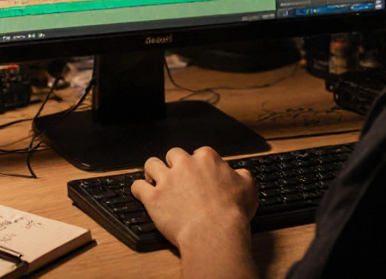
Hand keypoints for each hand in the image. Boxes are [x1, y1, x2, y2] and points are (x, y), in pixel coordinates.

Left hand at [130, 147, 257, 250]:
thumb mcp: (248, 188)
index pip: (199, 153)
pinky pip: (137, 187)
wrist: (214, 232)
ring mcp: (167, 180)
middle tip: (177, 176)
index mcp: (206, 159)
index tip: (199, 174)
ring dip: (152, 171)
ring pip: (151, 164)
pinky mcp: (153, 198)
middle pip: (173, 154)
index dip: (198, 164)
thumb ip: (242, 175)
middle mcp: (184, 165)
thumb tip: (239, 173)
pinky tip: (141, 192)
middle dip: (174, 164)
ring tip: (155, 179)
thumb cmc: (232, 213)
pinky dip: (138, 189)